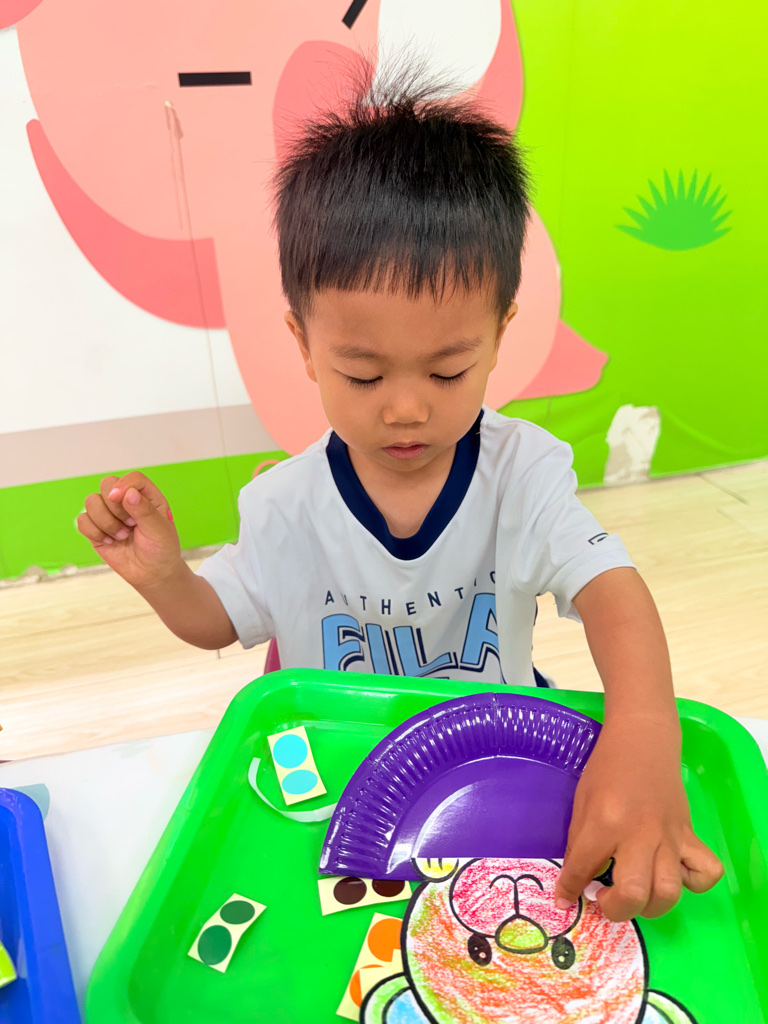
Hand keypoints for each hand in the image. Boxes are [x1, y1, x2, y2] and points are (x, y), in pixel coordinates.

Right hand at [76, 472, 182, 588]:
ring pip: (91, 501)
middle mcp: (126, 500)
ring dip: (105, 522)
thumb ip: (145, 510)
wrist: (151, 573)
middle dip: (114, 507)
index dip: (124, 484)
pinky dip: (94, 532)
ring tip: (122, 536)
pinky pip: (82, 520)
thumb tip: (128, 492)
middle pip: (107, 484)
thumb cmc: (161, 549)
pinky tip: (110, 542)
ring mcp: (109, 513)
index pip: (132, 478)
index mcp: (146, 496)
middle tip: (130, 524)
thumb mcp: (159, 530)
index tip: (120, 498)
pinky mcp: (96, 528)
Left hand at [553, 718, 723, 920]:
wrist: (642, 741)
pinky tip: (673, 874)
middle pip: (635, 892)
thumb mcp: (581, 802)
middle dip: (616, 909)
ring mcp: (669, 837)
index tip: (564, 900)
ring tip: (634, 893)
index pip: (583, 869)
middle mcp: (639, 834)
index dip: (568, 890)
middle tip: (604, 897)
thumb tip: (575, 880)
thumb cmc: (606, 769)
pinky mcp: (689, 835)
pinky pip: (705, 872)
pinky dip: (693, 883)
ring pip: (669, 892)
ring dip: (649, 905)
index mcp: (605, 822)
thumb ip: (579, 842)